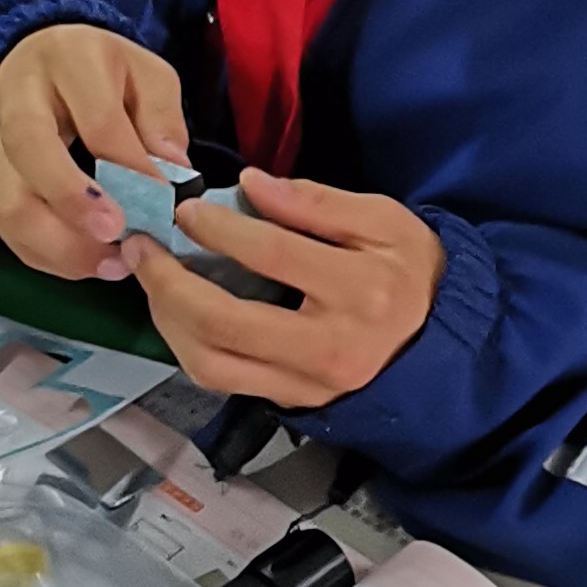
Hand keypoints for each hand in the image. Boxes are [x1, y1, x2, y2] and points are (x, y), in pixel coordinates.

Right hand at [0, 23, 191, 280]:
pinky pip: (0, 224)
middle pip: (30, 149)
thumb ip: (162, 121)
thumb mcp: (148, 78)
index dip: (128, 166)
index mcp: (68, 58)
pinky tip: (81, 262)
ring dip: (57, 241)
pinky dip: (41, 253)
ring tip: (106, 263)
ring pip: (6, 198)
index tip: (160, 204)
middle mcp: (16, 93)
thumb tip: (169, 176)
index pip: (97, 117)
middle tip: (115, 235)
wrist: (42, 63)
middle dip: (74, 200)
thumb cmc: (104, 75)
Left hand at [125, 167, 443, 408]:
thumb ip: (317, 202)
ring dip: (168, 320)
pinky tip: (177, 313)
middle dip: (169, 282)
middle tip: (143, 247)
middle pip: (225, 322)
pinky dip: (188, 345)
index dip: (218, 228)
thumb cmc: (413, 272)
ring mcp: (308, 384)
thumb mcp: (384, 220)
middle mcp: (330, 346)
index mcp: (361, 290)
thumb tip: (249, 184)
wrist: (443, 345)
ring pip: (212, 363)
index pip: (272, 255)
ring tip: (151, 279)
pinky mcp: (292, 402)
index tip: (185, 208)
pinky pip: (223, 381)